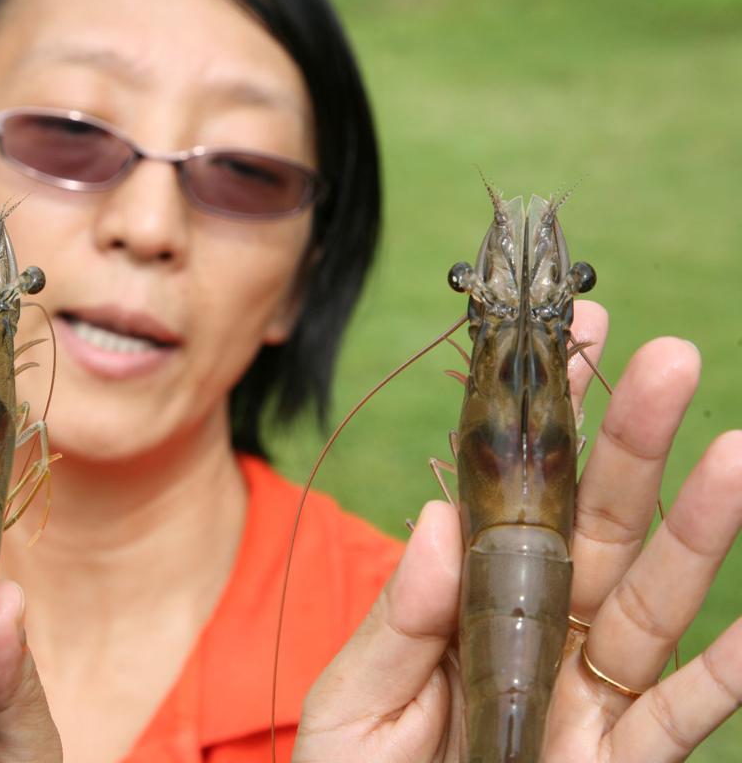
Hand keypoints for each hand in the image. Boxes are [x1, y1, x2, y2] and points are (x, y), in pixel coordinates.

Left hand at [293, 302, 741, 761]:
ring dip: (698, 532)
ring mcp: (586, 698)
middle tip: (668, 360)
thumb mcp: (354, 698)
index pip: (517, 499)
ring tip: (739, 454)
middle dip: (632, 447)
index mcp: (470, 604)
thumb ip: (401, 619)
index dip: (549, 425)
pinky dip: (728, 674)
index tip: (576, 340)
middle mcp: (540, 635)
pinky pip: (681, 718)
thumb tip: (440, 516)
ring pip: (653, 605)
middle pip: (599, 531)